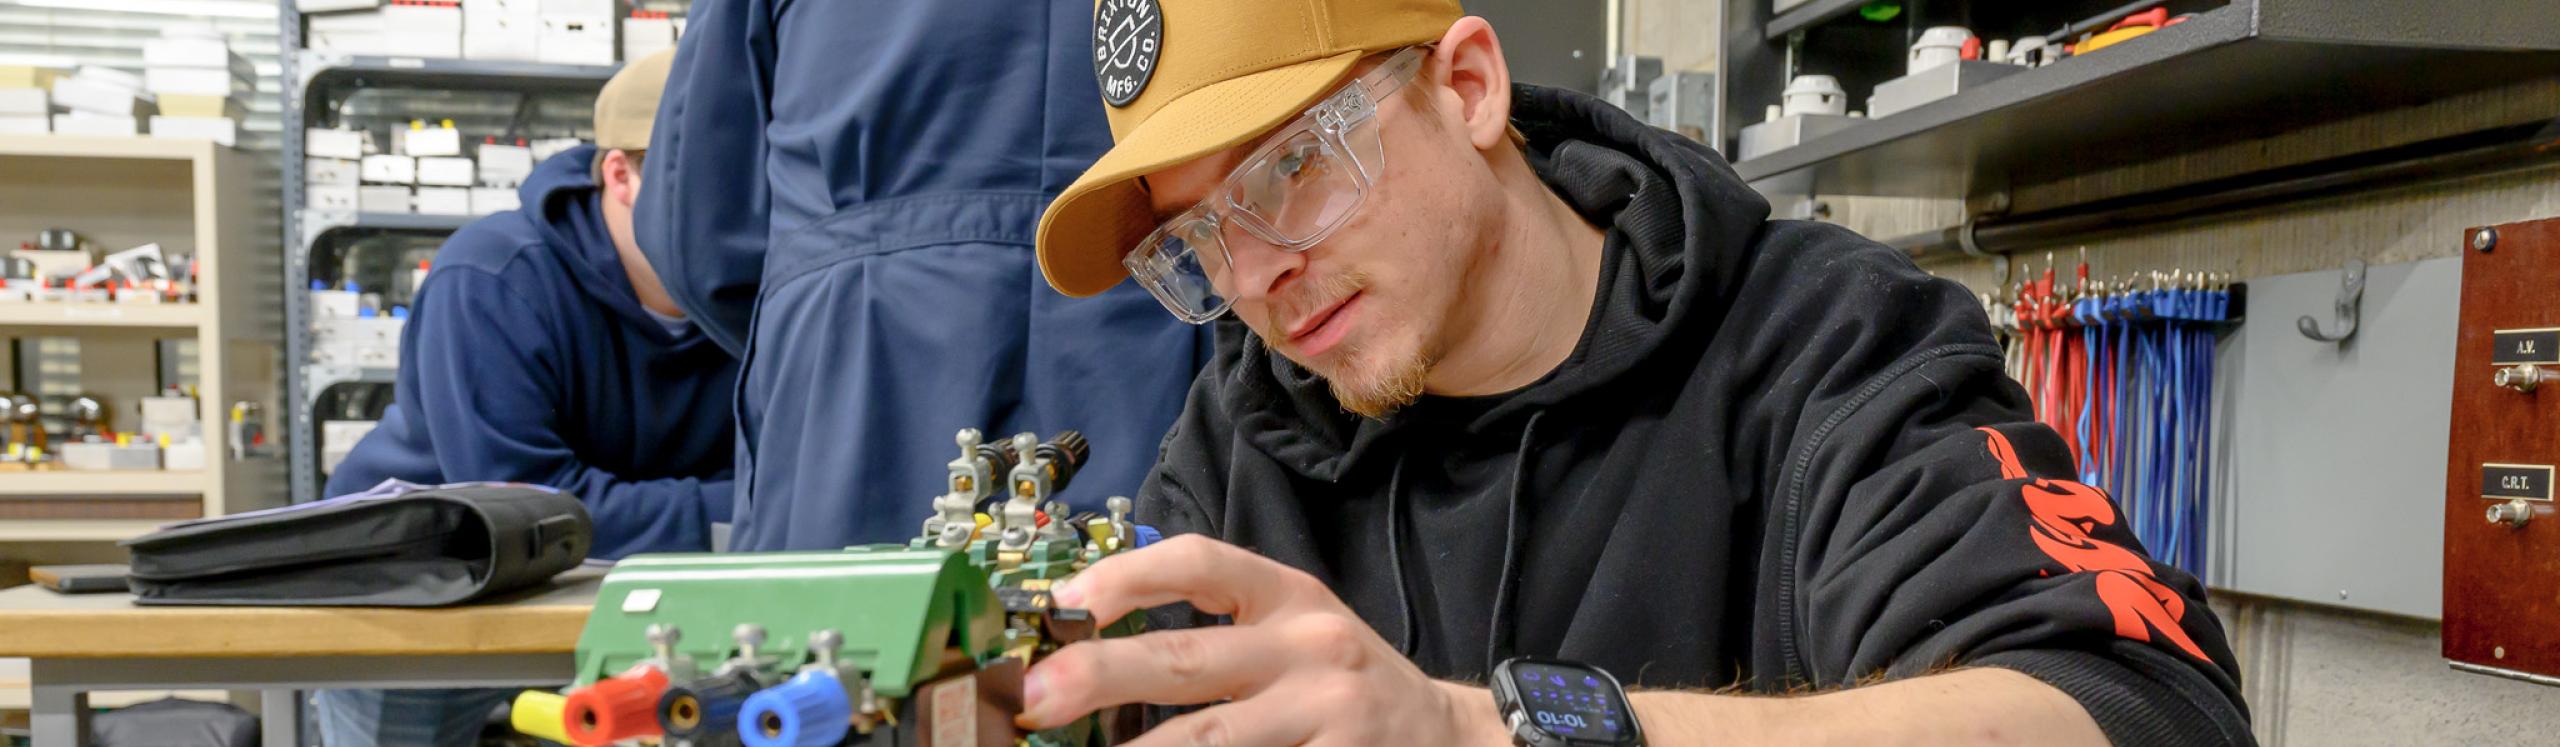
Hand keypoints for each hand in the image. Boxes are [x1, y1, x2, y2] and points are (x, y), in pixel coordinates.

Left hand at [1016, 535, 1508, 745]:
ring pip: (1207, 739)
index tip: (1062, 605)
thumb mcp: (1294, 634)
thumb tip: (1088, 655)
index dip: (1121, 576)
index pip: (1196, 561)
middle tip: (1035, 697)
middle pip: (1182, 658)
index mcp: (1289, 595)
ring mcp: (1327, 711)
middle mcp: (1309, 646)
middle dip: (1097, 676)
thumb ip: (1215, 635)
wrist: (1447, 739)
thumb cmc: (1345, 685)